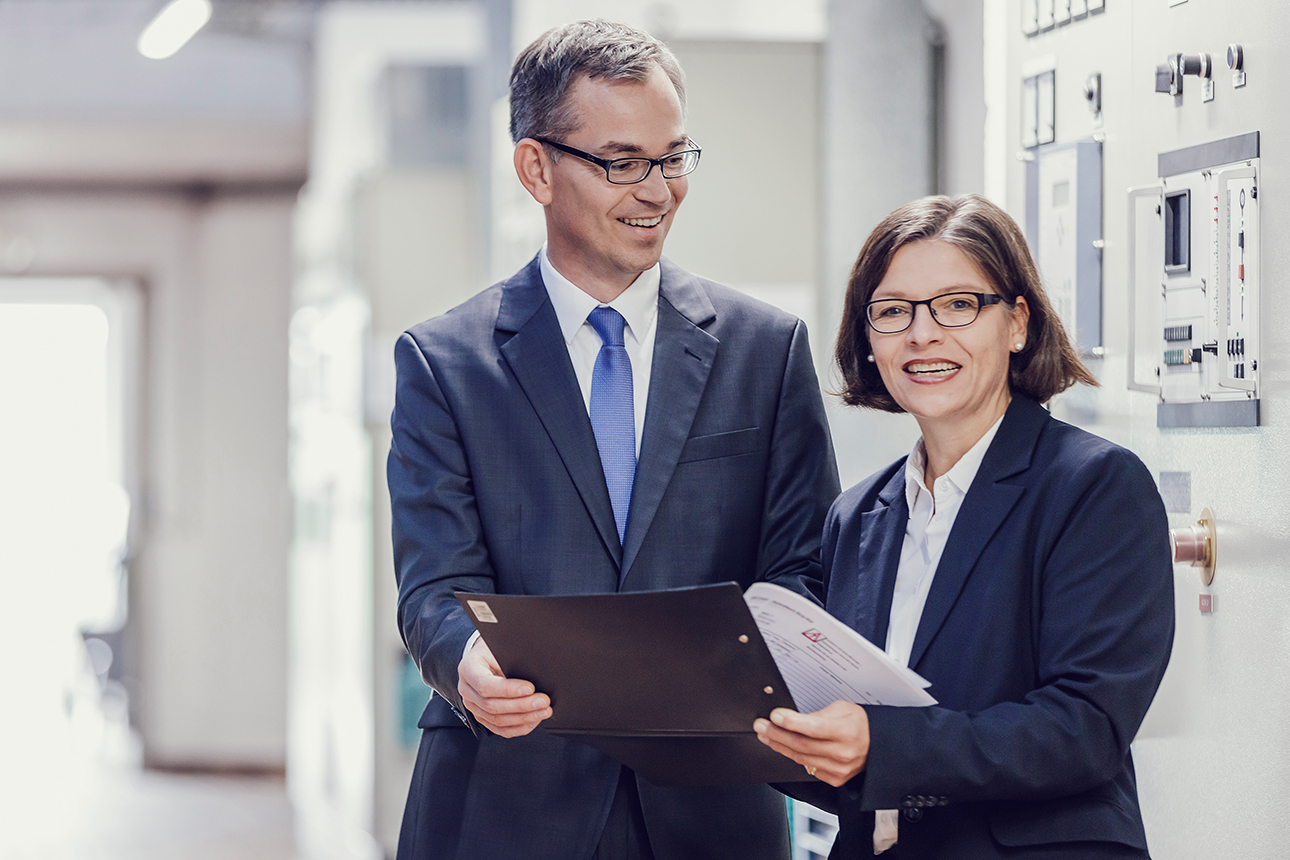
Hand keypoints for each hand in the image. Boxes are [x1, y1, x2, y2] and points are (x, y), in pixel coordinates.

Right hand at [457, 639, 551, 736]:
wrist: (485, 657)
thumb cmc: (493, 651)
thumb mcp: (500, 647)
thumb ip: (512, 660)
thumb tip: (536, 673)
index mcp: (468, 669)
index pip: (485, 685)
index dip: (508, 689)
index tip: (530, 688)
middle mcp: (467, 690)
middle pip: (492, 705)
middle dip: (521, 705)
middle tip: (543, 701)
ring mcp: (473, 706)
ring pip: (497, 720)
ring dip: (524, 718)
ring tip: (543, 711)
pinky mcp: (482, 717)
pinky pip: (500, 729)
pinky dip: (519, 727)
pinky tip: (533, 720)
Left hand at [753, 701, 869, 786]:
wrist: (878, 746)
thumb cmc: (860, 724)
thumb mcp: (842, 709)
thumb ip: (818, 714)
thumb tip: (791, 718)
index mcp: (847, 731)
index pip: (813, 728)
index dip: (791, 722)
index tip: (774, 716)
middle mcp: (843, 752)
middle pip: (801, 745)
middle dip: (776, 734)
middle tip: (760, 725)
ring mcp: (838, 769)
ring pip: (800, 758)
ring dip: (779, 745)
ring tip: (765, 735)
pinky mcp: (834, 779)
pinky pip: (807, 767)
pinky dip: (793, 756)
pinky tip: (783, 747)